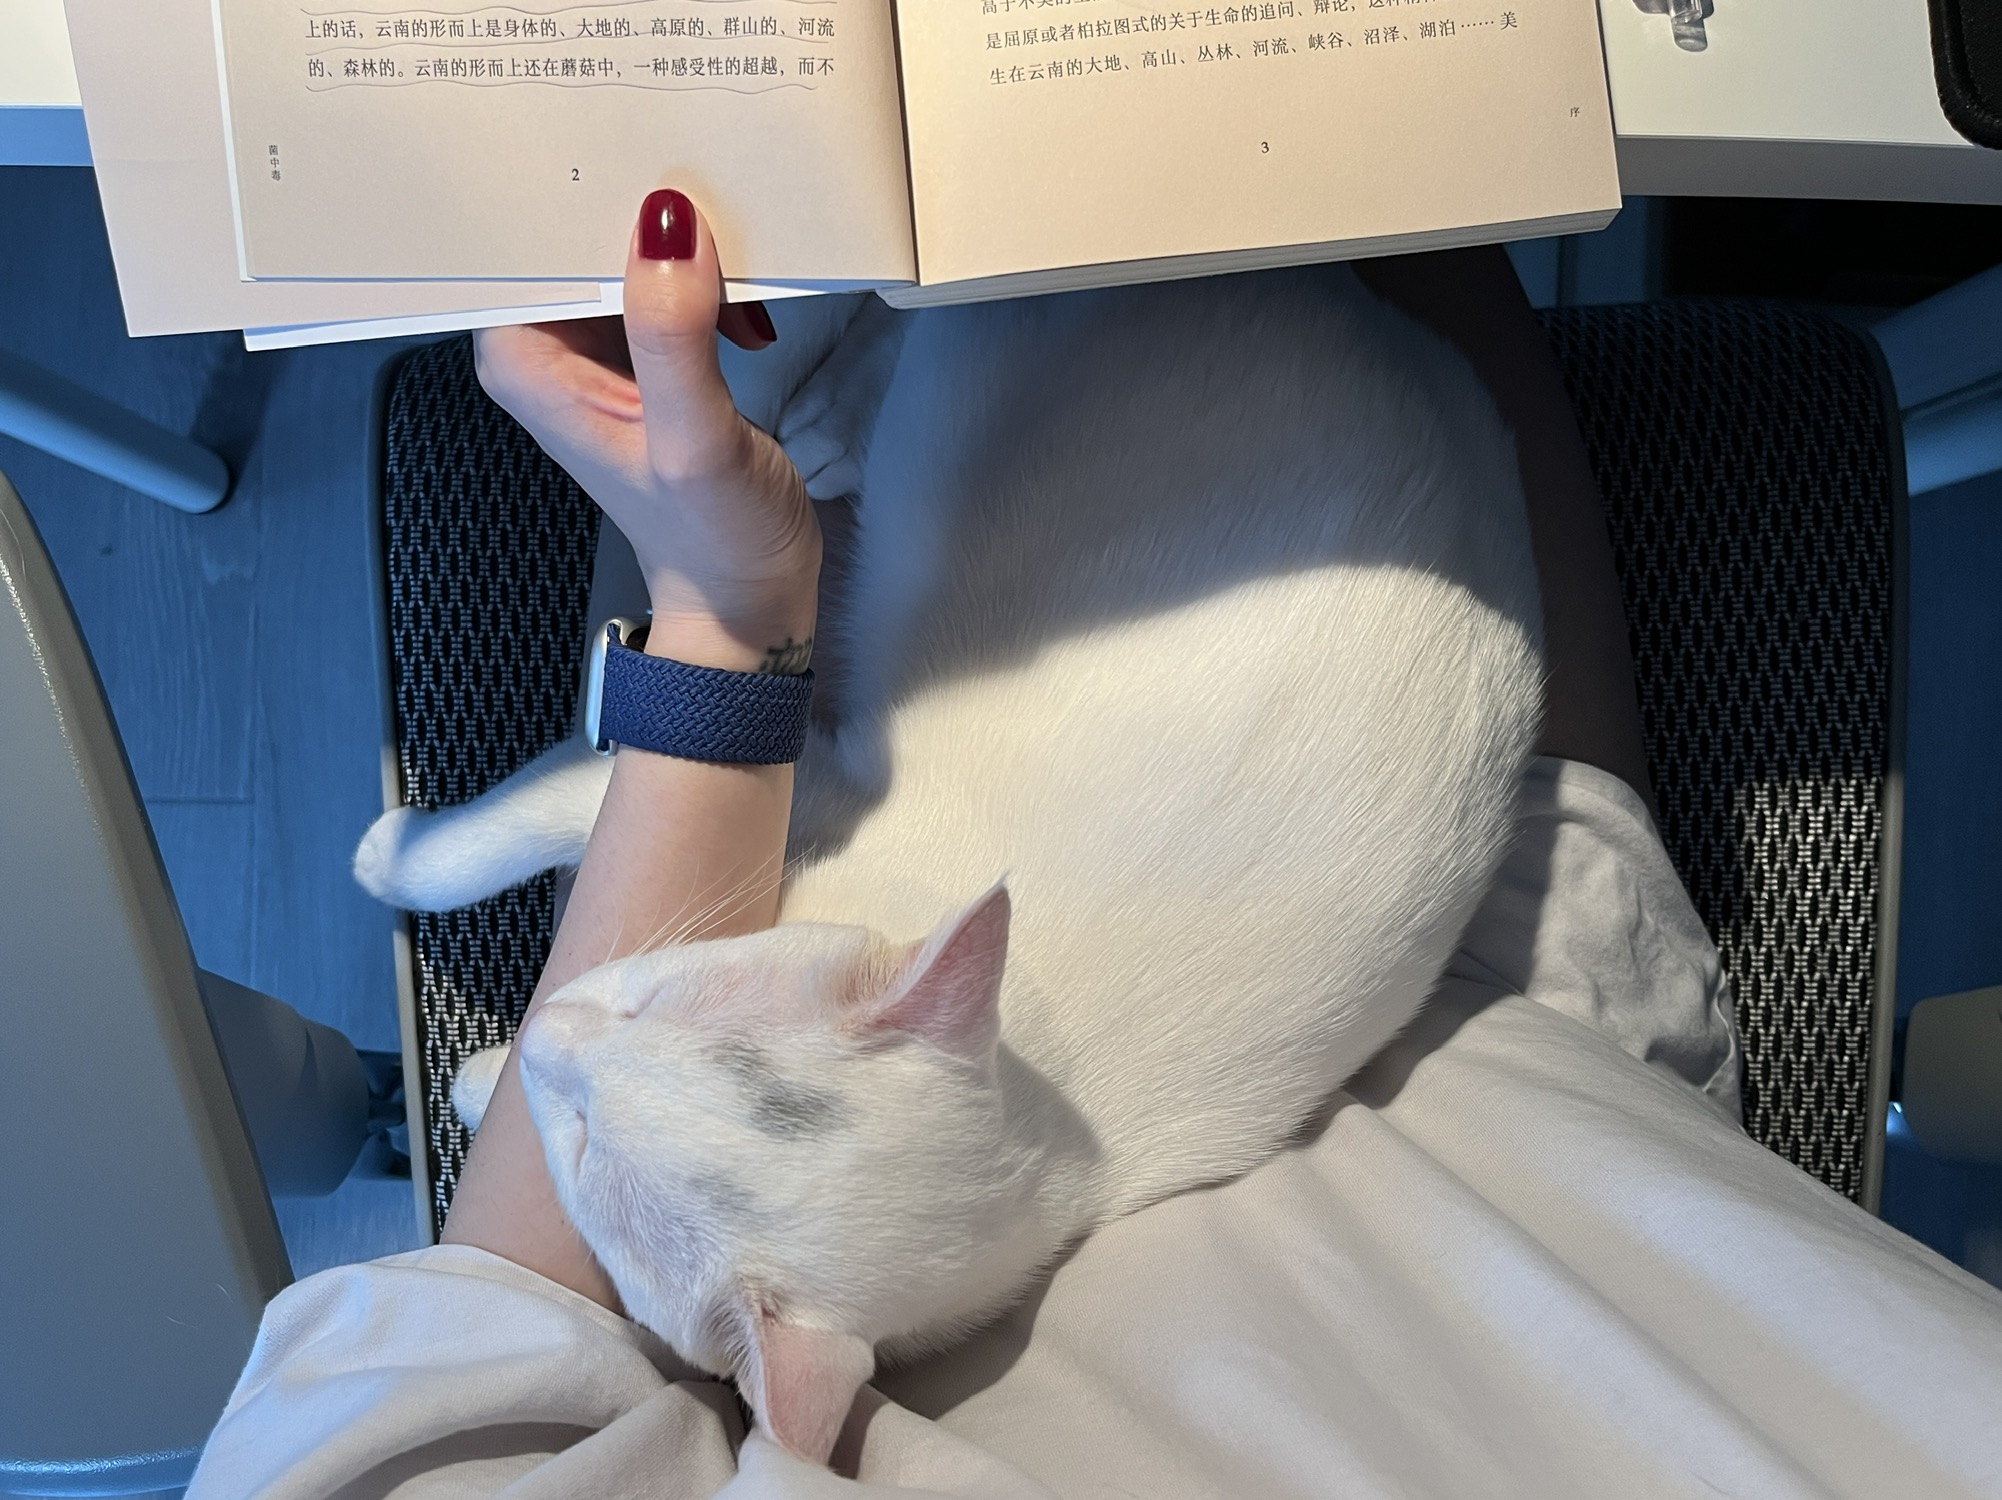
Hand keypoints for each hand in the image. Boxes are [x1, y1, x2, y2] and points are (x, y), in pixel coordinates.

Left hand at [475, 189, 818, 671]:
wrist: (747, 602)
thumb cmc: (715, 543)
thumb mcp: (696, 441)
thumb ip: (673, 335)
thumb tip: (667, 227)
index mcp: (525, 362)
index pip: (525, 237)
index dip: (580, 197)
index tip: (642, 178)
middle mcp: (545, 350)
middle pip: (573, 235)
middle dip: (641, 217)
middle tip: (706, 210)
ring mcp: (593, 353)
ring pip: (624, 253)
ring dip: (685, 252)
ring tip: (733, 284)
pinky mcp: (641, 357)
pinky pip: (660, 282)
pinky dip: (705, 282)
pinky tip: (738, 313)